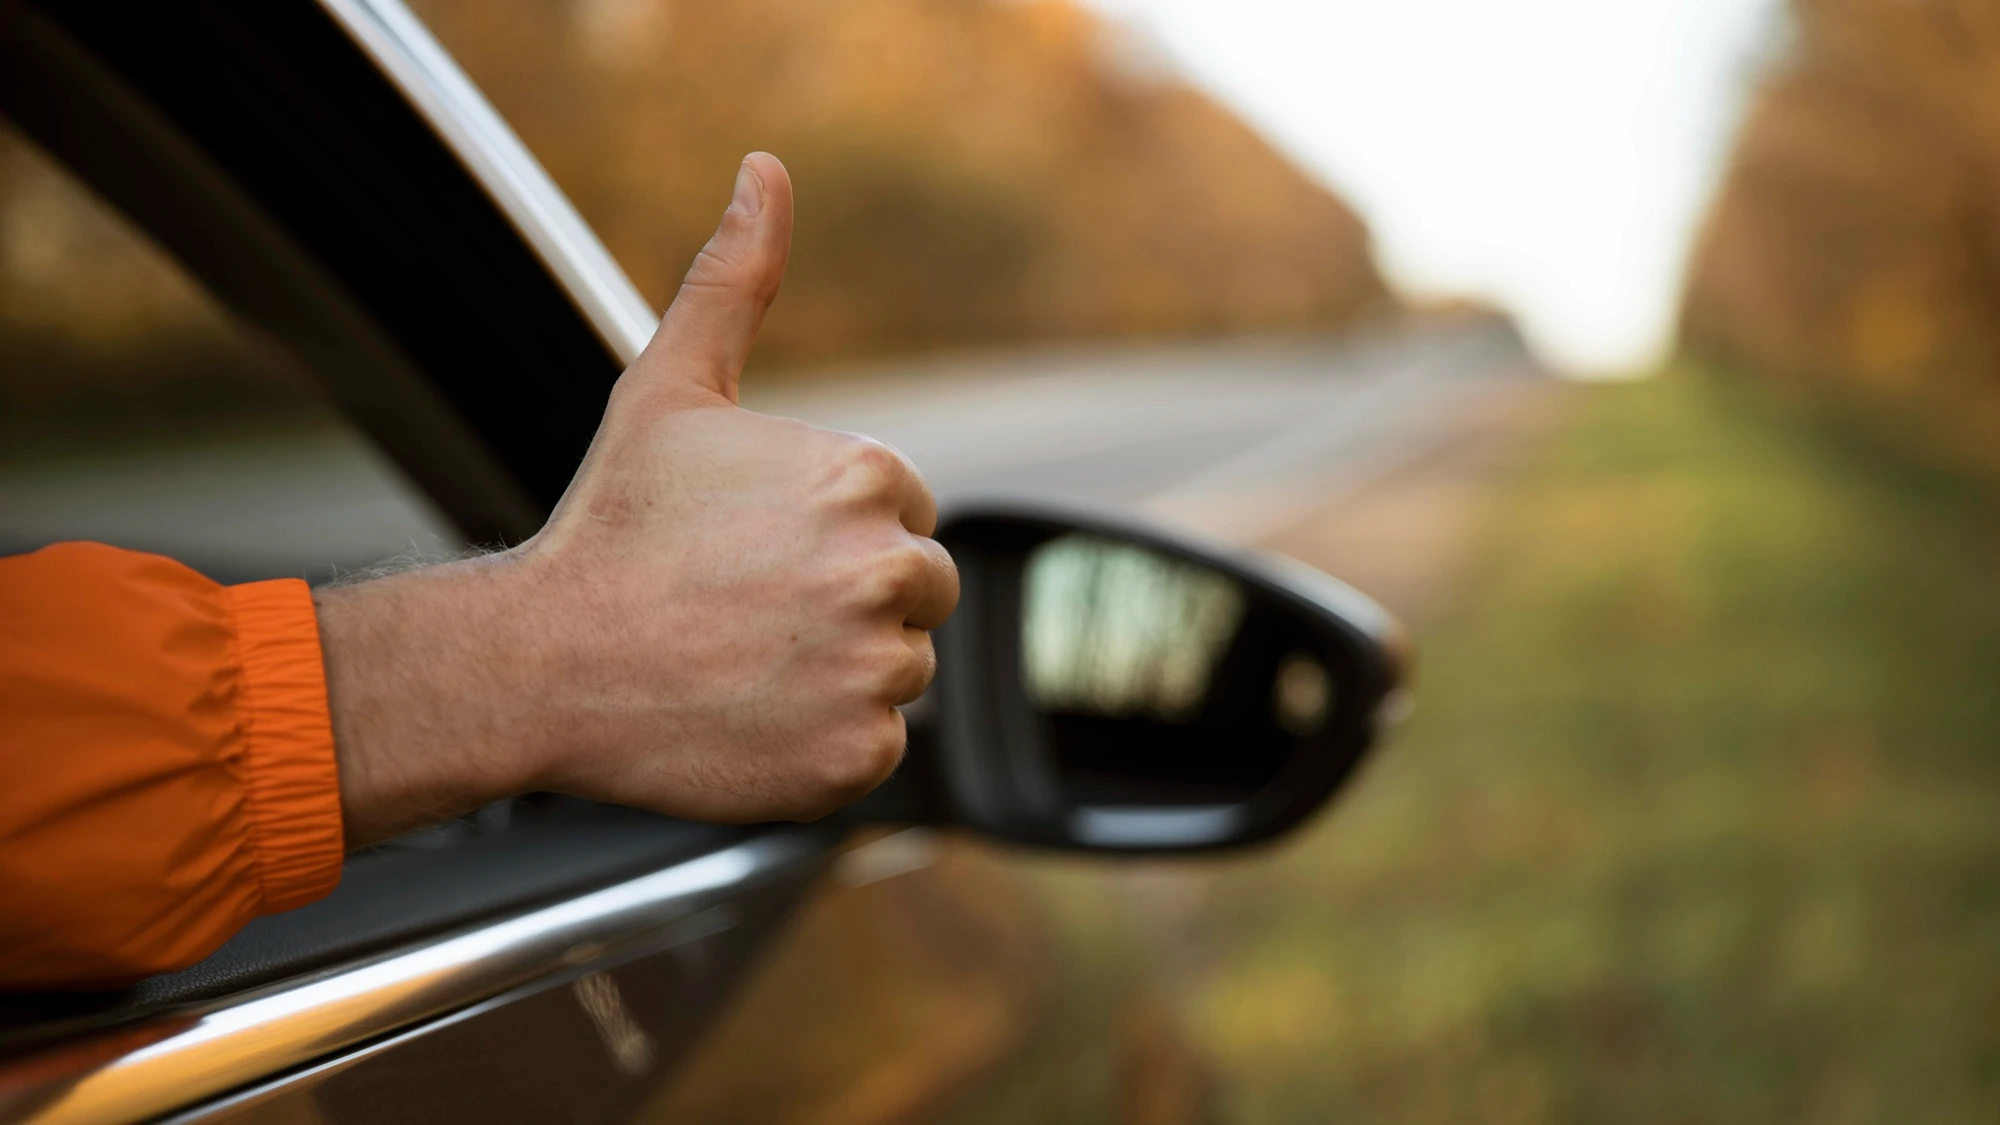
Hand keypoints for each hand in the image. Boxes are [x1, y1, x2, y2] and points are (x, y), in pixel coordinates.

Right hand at [316, 153, 957, 845]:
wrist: (541, 661)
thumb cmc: (611, 524)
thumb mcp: (671, 389)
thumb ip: (736, 281)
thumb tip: (766, 172)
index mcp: (865, 478)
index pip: (905, 516)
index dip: (832, 535)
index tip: (757, 552)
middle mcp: (886, 571)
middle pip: (918, 593)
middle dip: (850, 600)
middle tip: (749, 611)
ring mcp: (874, 671)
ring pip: (899, 669)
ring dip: (838, 671)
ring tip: (743, 661)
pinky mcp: (856, 758)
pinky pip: (875, 745)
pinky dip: (823, 742)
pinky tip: (748, 715)